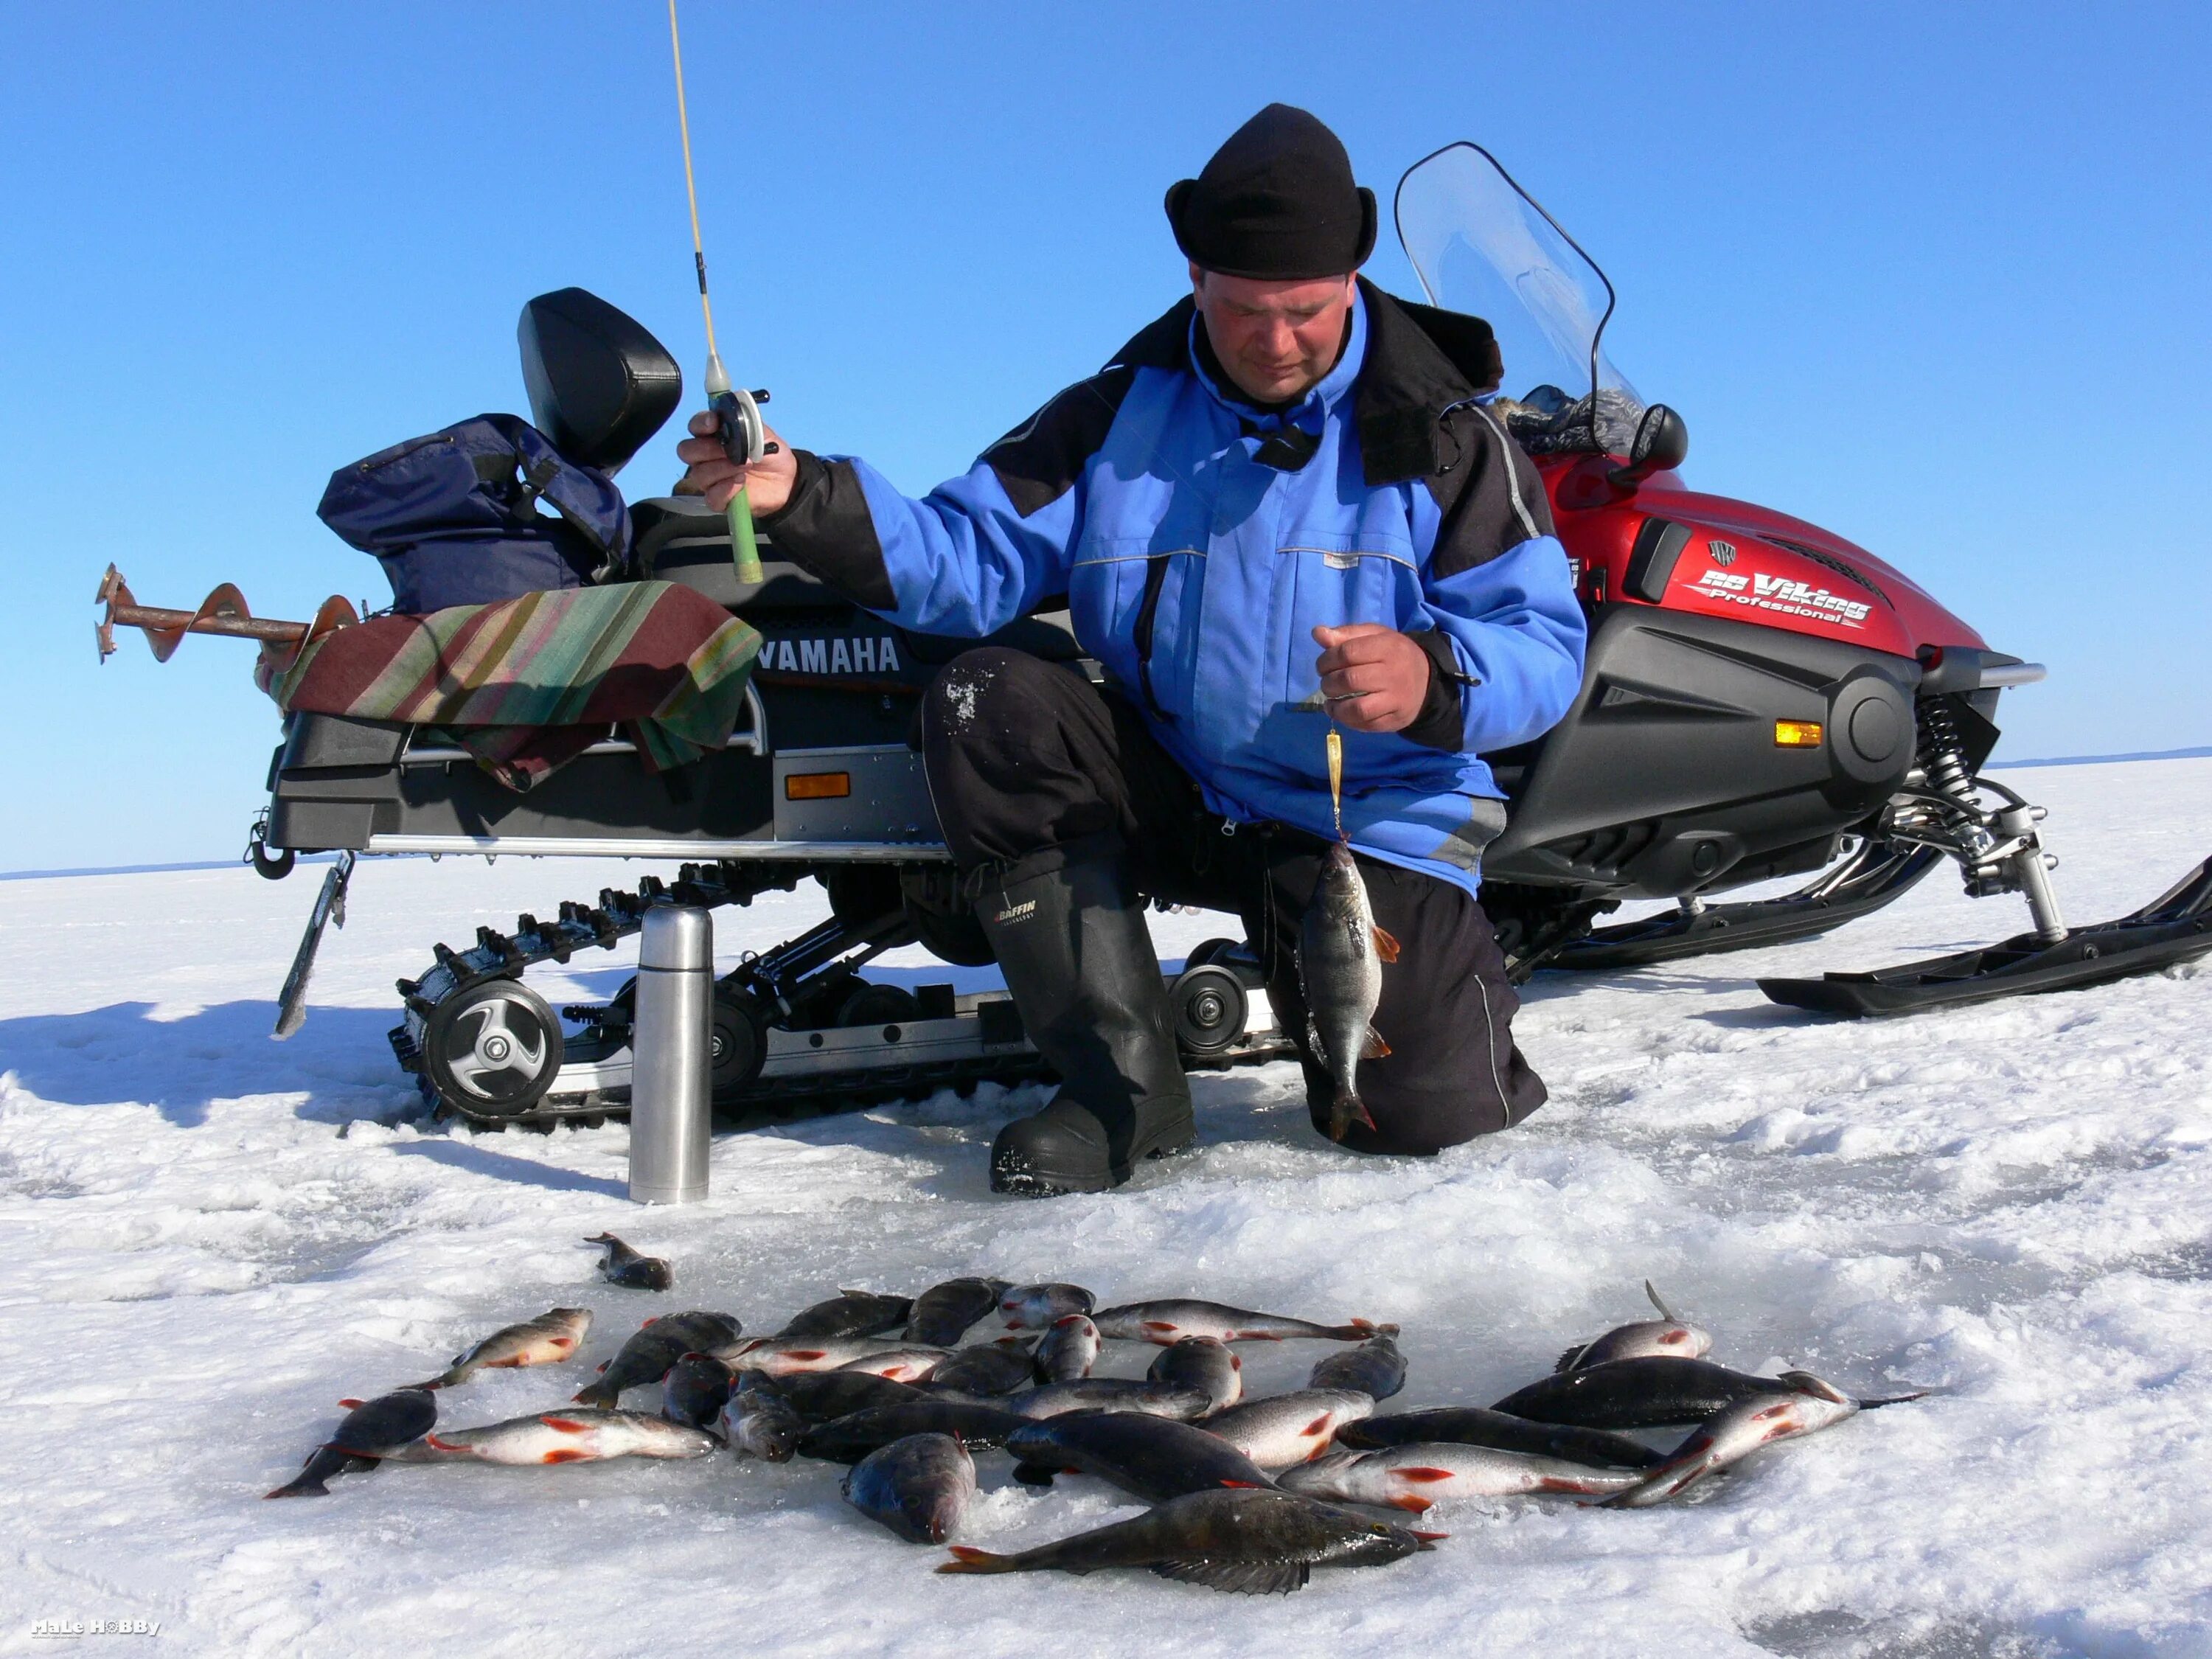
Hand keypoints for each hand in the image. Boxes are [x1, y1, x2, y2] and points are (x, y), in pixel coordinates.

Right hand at [675, 410, 800, 514]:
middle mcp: (705, 457)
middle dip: (708, 449)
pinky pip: (711, 497)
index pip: (695, 426)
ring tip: (746, 466)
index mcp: (713, 436)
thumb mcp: (762, 432)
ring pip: (699, 474)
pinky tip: (741, 483)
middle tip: (730, 451)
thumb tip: (733, 417)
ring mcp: (710, 479)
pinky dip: (726, 489)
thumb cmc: (769, 453)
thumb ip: (746, 423)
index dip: (700, 423)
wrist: (786, 478)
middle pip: (687, 451)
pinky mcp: (718, 499)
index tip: (714, 422)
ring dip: (723, 469)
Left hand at [1312, 623, 1430, 733]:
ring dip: (1336, 708)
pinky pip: (1367, 725)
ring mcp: (1396, 699)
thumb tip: (1317, 633)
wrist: (1426, 679)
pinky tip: (1343, 712)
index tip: (1322, 666)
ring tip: (1331, 703)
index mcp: (1387, 647)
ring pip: (1358, 708)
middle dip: (1328, 683)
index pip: (1348, 652)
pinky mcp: (1395, 719)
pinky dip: (1348, 721)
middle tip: (1326, 683)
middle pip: (1350, 680)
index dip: (1326, 660)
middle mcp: (1393, 673)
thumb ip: (1345, 634)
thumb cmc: (1393, 654)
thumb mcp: (1374, 636)